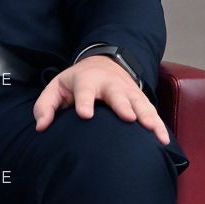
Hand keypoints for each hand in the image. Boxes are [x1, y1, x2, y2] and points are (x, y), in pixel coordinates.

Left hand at [33, 55, 169, 144]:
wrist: (103, 64)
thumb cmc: (75, 82)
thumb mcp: (56, 88)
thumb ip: (46, 106)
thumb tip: (41, 127)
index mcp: (86, 81)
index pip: (84, 91)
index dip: (85, 101)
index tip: (85, 114)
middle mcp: (109, 84)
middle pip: (117, 95)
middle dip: (123, 105)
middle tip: (128, 118)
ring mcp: (127, 91)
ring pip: (139, 103)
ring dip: (146, 116)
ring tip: (152, 130)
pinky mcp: (140, 99)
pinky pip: (151, 112)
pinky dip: (159, 125)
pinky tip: (163, 140)